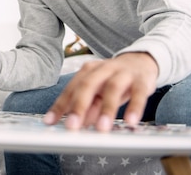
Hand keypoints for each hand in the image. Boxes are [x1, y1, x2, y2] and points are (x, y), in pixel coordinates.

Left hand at [43, 52, 157, 131]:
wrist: (141, 61)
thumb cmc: (114, 80)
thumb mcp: (99, 92)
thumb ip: (88, 106)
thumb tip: (77, 125)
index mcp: (88, 71)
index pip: (71, 89)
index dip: (59, 105)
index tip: (49, 122)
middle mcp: (103, 69)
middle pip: (88, 85)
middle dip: (79, 106)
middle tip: (72, 126)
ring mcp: (122, 73)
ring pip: (113, 88)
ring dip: (106, 109)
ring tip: (101, 128)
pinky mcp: (141, 80)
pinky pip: (138, 93)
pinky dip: (134, 107)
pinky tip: (130, 122)